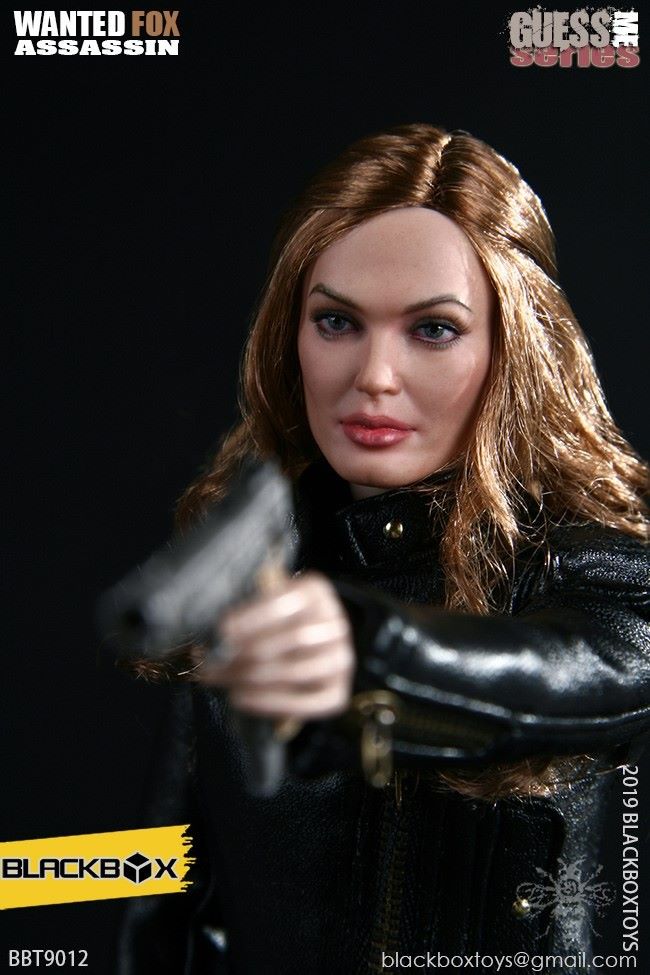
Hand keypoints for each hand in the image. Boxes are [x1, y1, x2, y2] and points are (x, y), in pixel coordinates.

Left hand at [197, 572, 355, 720]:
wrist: (310, 645)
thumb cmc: (277, 622)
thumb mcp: (266, 603)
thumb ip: (246, 614)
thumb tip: (210, 637)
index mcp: (316, 592)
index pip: (288, 601)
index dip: (254, 618)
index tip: (223, 631)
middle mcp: (336, 624)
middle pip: (293, 639)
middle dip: (247, 653)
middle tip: (213, 664)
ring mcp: (341, 660)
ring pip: (296, 671)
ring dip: (252, 678)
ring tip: (222, 680)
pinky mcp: (339, 692)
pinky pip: (307, 703)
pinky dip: (270, 703)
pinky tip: (241, 698)